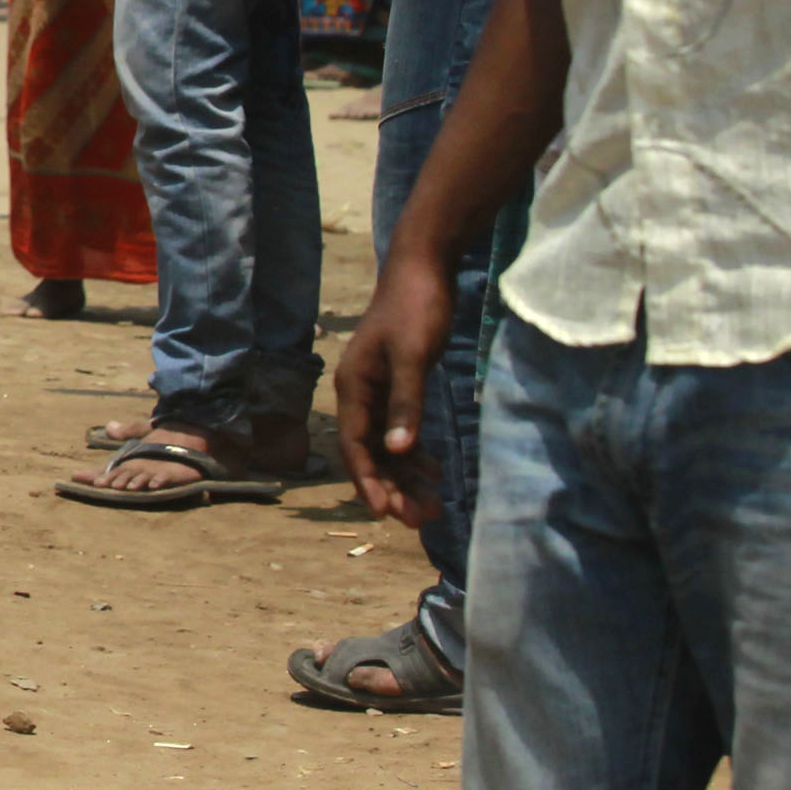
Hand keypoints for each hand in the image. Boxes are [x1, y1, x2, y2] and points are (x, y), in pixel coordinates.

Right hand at [332, 246, 455, 526]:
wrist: (423, 269)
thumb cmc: (415, 309)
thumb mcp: (412, 356)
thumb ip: (405, 403)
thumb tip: (398, 450)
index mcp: (354, 387)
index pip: (355, 446)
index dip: (369, 482)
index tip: (385, 515)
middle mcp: (360, 393)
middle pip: (371, 453)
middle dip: (393, 488)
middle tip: (420, 520)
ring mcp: (378, 390)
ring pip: (387, 446)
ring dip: (407, 477)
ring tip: (433, 506)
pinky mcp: (398, 385)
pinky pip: (401, 431)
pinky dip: (416, 454)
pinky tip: (436, 472)